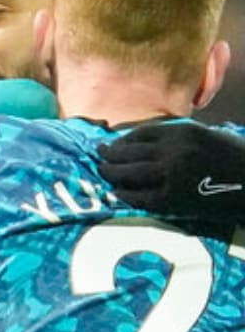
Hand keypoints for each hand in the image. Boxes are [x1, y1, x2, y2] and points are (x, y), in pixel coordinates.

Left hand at [98, 122, 244, 219]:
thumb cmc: (235, 158)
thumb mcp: (206, 136)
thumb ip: (177, 138)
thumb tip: (143, 144)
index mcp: (183, 131)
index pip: (141, 132)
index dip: (123, 139)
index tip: (112, 142)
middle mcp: (174, 150)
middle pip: (128, 152)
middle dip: (110, 155)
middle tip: (100, 157)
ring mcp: (172, 175)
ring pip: (129, 173)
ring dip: (111, 173)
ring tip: (104, 172)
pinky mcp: (174, 199)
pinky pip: (140, 197)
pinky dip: (126, 194)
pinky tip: (119, 192)